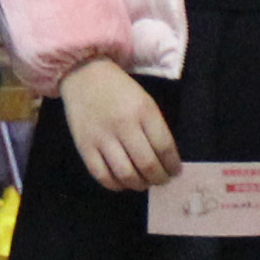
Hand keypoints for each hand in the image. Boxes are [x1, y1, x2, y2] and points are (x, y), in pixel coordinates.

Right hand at [59, 61, 179, 193]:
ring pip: (126, 174)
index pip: (164, 147)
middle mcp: (123, 125)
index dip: (173, 165)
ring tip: (144, 182)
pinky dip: (116, 185)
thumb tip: (165, 160)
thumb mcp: (145, 101)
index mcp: (143, 111)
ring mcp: (102, 137)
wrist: (84, 75)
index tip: (175, 171)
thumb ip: (155, 128)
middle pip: (147, 164)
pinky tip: (122, 182)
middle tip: (162, 180)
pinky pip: (102, 175)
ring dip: (140, 184)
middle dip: (159, 178)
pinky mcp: (84, 146)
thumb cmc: (119, 89)